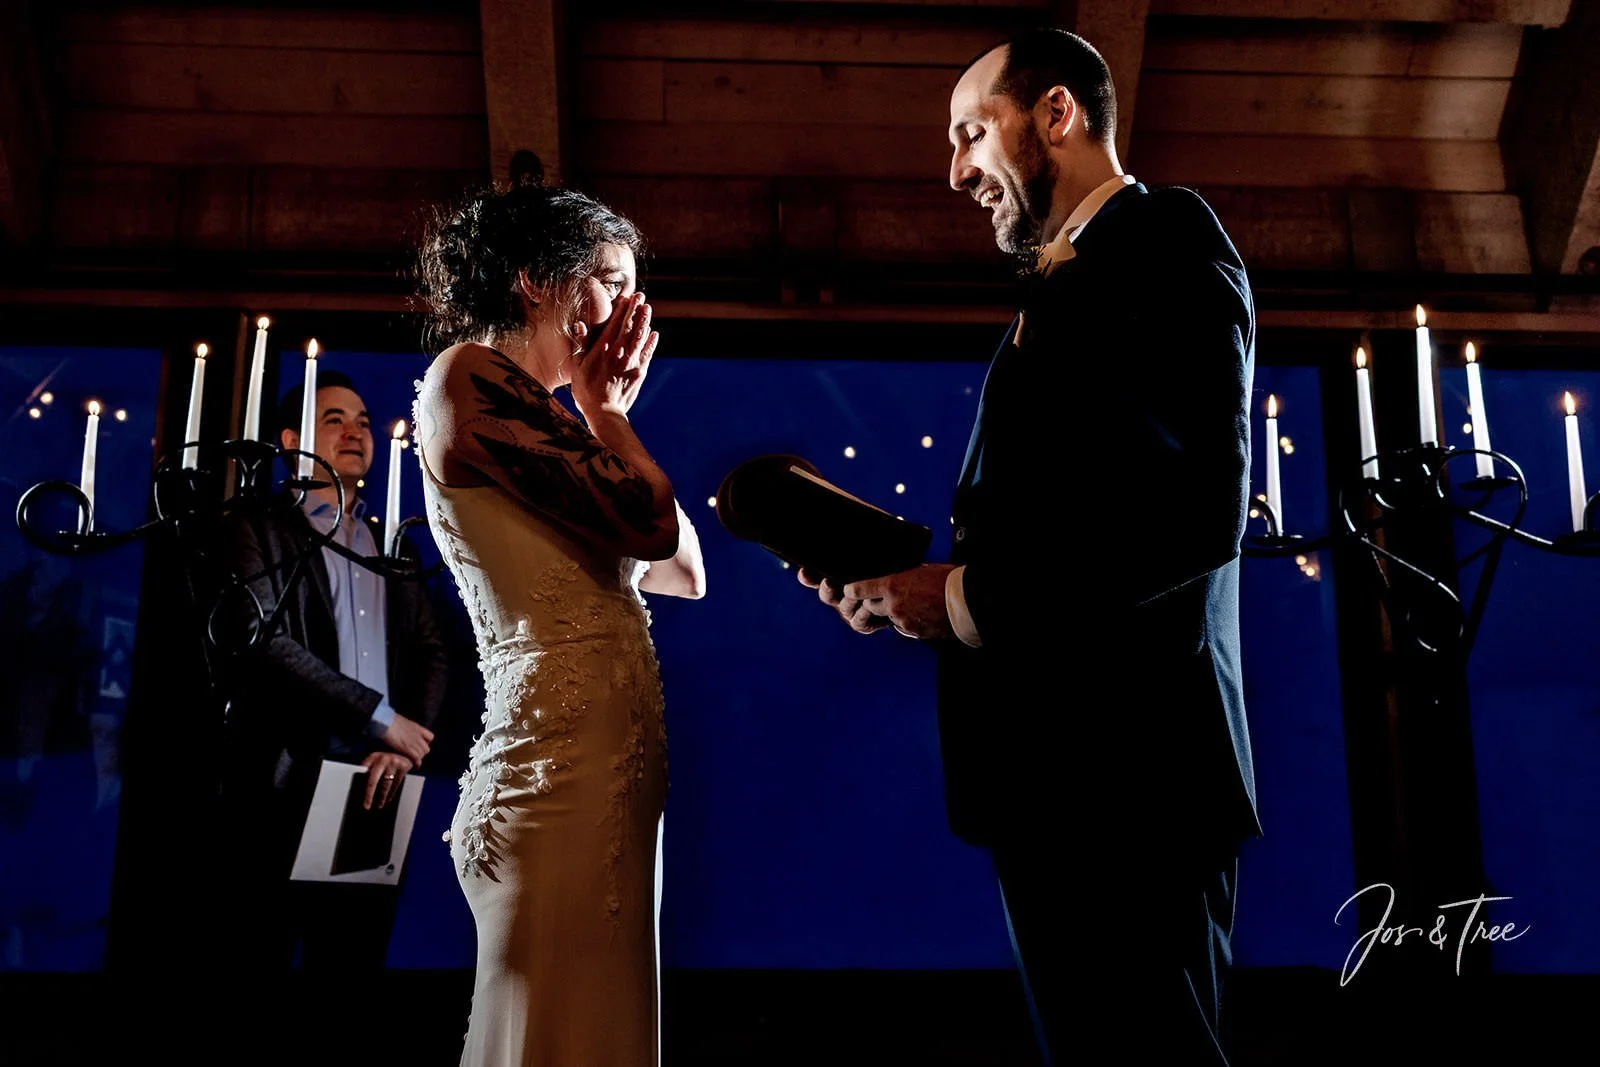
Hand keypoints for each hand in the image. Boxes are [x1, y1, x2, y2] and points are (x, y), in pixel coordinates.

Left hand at [360, 751, 412, 809]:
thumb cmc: (387, 758)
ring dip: (382, 797)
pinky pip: (396, 784)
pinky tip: (388, 799)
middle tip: (366, 806)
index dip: (359, 783)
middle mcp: (382, 760)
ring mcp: (394, 764)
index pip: (363, 772)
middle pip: (372, 781)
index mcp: (373, 757)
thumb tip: (358, 785)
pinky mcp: (403, 768)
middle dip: (369, 795)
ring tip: (379, 806)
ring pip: (385, 785)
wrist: (407, 750)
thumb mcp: (376, 759)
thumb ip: (368, 767)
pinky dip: (391, 793)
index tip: (355, 796)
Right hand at [381, 712, 433, 764]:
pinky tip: (415, 765)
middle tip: (416, 755)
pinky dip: (416, 762)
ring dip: (418, 758)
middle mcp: (418, 736)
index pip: (430, 737)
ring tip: (413, 760)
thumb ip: (407, 728)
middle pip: (426, 748)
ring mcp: (413, 743)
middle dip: (422, 753)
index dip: (426, 742)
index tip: (421, 745)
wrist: (386, 722)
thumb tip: (404, 730)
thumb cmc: (390, 720)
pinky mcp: (406, 748)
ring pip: (422, 754)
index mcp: (418, 728)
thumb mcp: (404, 722)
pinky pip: (416, 757)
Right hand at [570, 292, 658, 419]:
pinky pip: (647, 354)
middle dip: (635, 310)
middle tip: (641, 296)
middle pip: (629, 327)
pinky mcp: (639, 373)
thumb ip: (581, 344)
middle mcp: (618, 354)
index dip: (621, 310)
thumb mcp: (577, 367)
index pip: (614, 325)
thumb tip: (580, 324)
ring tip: (648, 308)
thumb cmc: (586, 391)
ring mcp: (630, 363)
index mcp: (602, 350)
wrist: (604, 413)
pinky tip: (655, 333)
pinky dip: (651, 343)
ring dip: (644, 322)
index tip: (627, 297)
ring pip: (639, 338)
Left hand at [842, 564, 957, 639]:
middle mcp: (893, 604)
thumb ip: (904, 576)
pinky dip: (909, 622)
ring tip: (914, 606)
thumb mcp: (921, 570)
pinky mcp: (913, 632)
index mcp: (892, 585)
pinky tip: (922, 615)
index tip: (848, 591)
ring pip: (889, 618)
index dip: (853, 590)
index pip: (862, 589)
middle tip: (887, 599)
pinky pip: (904, 627)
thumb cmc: (946, 581)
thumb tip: (899, 578)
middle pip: (870, 607)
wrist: (964, 602)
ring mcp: (902, 620)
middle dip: (875, 604)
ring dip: (895, 613)